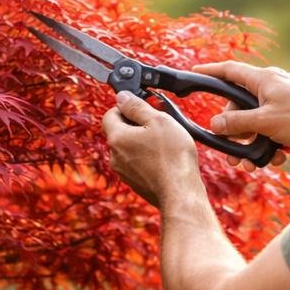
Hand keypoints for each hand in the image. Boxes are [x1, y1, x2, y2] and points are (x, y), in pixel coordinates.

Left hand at [102, 91, 199, 206]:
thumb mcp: (158, 120)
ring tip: (163, 142)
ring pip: (128, 148)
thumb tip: (122, 96)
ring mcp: (123, 172)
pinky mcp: (134, 182)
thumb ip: (136, 106)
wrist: (180, 193)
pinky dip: (147, 157)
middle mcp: (114, 156)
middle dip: (136, 125)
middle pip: (119, 131)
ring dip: (142, 141)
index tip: (142, 108)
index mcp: (117, 138)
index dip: (125, 107)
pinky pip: (136, 163)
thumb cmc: (173, 156)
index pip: (109, 114)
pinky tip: (164, 158)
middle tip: (157, 124)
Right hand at [191, 61, 289, 166]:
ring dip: (252, 143)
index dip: (210, 72)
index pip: (230, 71)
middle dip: (234, 129)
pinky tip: (278, 158)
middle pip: (240, 106)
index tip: (194, 72)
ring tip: (254, 162)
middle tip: (231, 148)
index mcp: (263, 79)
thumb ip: (237, 123)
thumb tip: (215, 124)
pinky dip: (270, 145)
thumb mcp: (265, 122)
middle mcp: (272, 88)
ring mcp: (282, 103)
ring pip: (255, 123)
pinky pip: (271, 132)